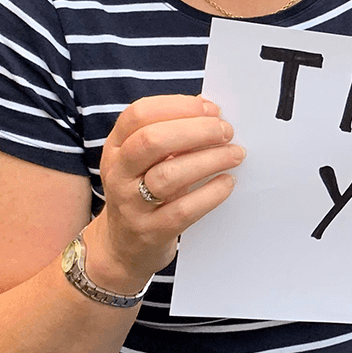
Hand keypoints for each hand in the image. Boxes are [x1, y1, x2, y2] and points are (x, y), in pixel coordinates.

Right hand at [88, 95, 244, 290]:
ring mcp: (130, 205)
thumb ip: (173, 132)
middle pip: (152, 140)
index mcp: (116, 146)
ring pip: (168, 175)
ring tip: (235, 154)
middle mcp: (118, 173)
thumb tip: (211, 110)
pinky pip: (183, 210)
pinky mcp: (150, 232)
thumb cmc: (144, 190)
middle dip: (197, 130)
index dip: (179, 106)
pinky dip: (211, 193)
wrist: (123, 246)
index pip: (139, 114)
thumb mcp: (147, 159)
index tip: (211, 110)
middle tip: (226, 131)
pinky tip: (227, 182)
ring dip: (209, 159)